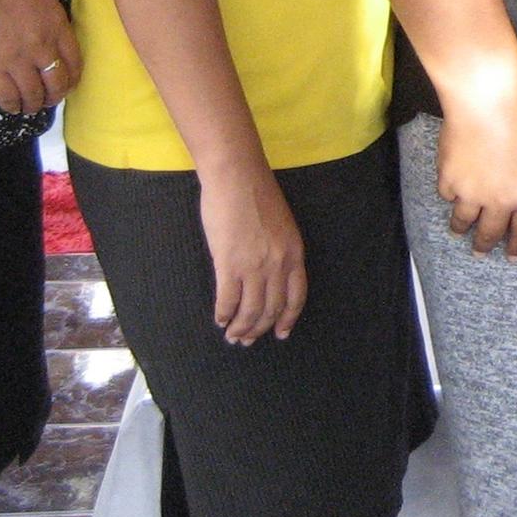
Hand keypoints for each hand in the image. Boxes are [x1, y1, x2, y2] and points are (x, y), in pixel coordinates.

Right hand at [0, 0, 80, 116]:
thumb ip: (48, 17)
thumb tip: (49, 34)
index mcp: (56, 24)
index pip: (74, 60)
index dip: (72, 78)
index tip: (69, 84)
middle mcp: (41, 46)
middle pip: (56, 82)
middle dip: (55, 95)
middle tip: (50, 100)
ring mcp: (15, 60)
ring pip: (33, 93)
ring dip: (34, 104)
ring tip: (30, 107)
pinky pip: (6, 95)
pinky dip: (11, 105)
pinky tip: (11, 107)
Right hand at [197, 161, 306, 344]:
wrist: (236, 176)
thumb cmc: (256, 195)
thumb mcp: (282, 226)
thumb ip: (279, 252)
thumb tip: (267, 278)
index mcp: (294, 253)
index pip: (296, 297)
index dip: (287, 319)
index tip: (280, 333)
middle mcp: (278, 264)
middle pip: (271, 309)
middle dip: (259, 329)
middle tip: (247, 340)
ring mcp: (254, 266)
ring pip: (250, 311)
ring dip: (240, 328)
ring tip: (232, 335)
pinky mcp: (229, 264)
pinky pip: (228, 301)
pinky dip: (224, 315)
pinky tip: (220, 319)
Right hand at [436, 84, 516, 257]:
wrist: (487, 102)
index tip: (513, 259)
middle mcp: (498, 201)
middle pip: (489, 234)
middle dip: (485, 246)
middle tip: (480, 253)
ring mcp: (470, 192)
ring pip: (463, 222)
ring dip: (462, 229)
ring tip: (460, 231)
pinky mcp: (448, 179)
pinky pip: (447, 195)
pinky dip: (450, 194)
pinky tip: (452, 191)